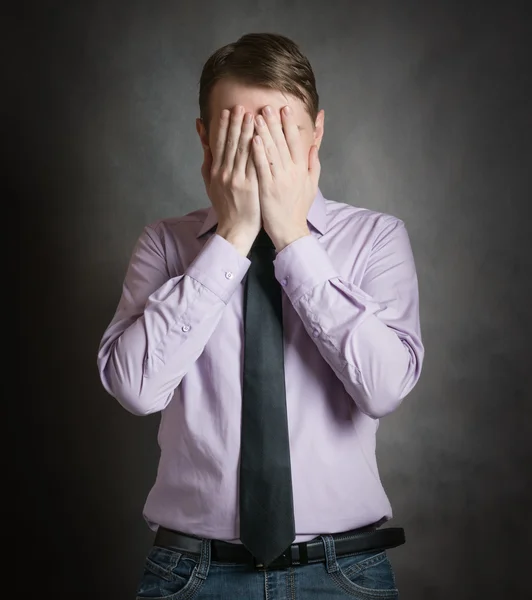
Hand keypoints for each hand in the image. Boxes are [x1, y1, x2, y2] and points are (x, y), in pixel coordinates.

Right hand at [201, 105, 260, 255]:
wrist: (234, 229)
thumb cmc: (225, 206)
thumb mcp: (210, 183)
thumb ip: (208, 159)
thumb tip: (204, 137)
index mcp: (216, 171)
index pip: (220, 144)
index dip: (223, 126)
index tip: (227, 111)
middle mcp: (225, 173)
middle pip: (231, 144)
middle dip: (236, 123)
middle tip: (241, 106)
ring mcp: (238, 180)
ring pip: (243, 151)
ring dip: (247, 131)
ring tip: (252, 115)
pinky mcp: (251, 187)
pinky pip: (255, 164)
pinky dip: (258, 150)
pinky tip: (262, 137)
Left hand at [251, 105, 320, 251]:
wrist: (290, 231)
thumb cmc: (298, 209)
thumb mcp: (311, 186)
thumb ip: (313, 165)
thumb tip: (314, 147)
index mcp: (302, 169)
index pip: (295, 142)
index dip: (289, 124)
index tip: (284, 109)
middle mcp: (292, 172)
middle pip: (282, 142)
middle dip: (274, 123)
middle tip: (267, 106)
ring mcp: (280, 179)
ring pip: (271, 151)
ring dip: (264, 132)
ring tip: (256, 116)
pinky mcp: (268, 188)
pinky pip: (262, 167)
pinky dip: (258, 152)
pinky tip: (252, 139)